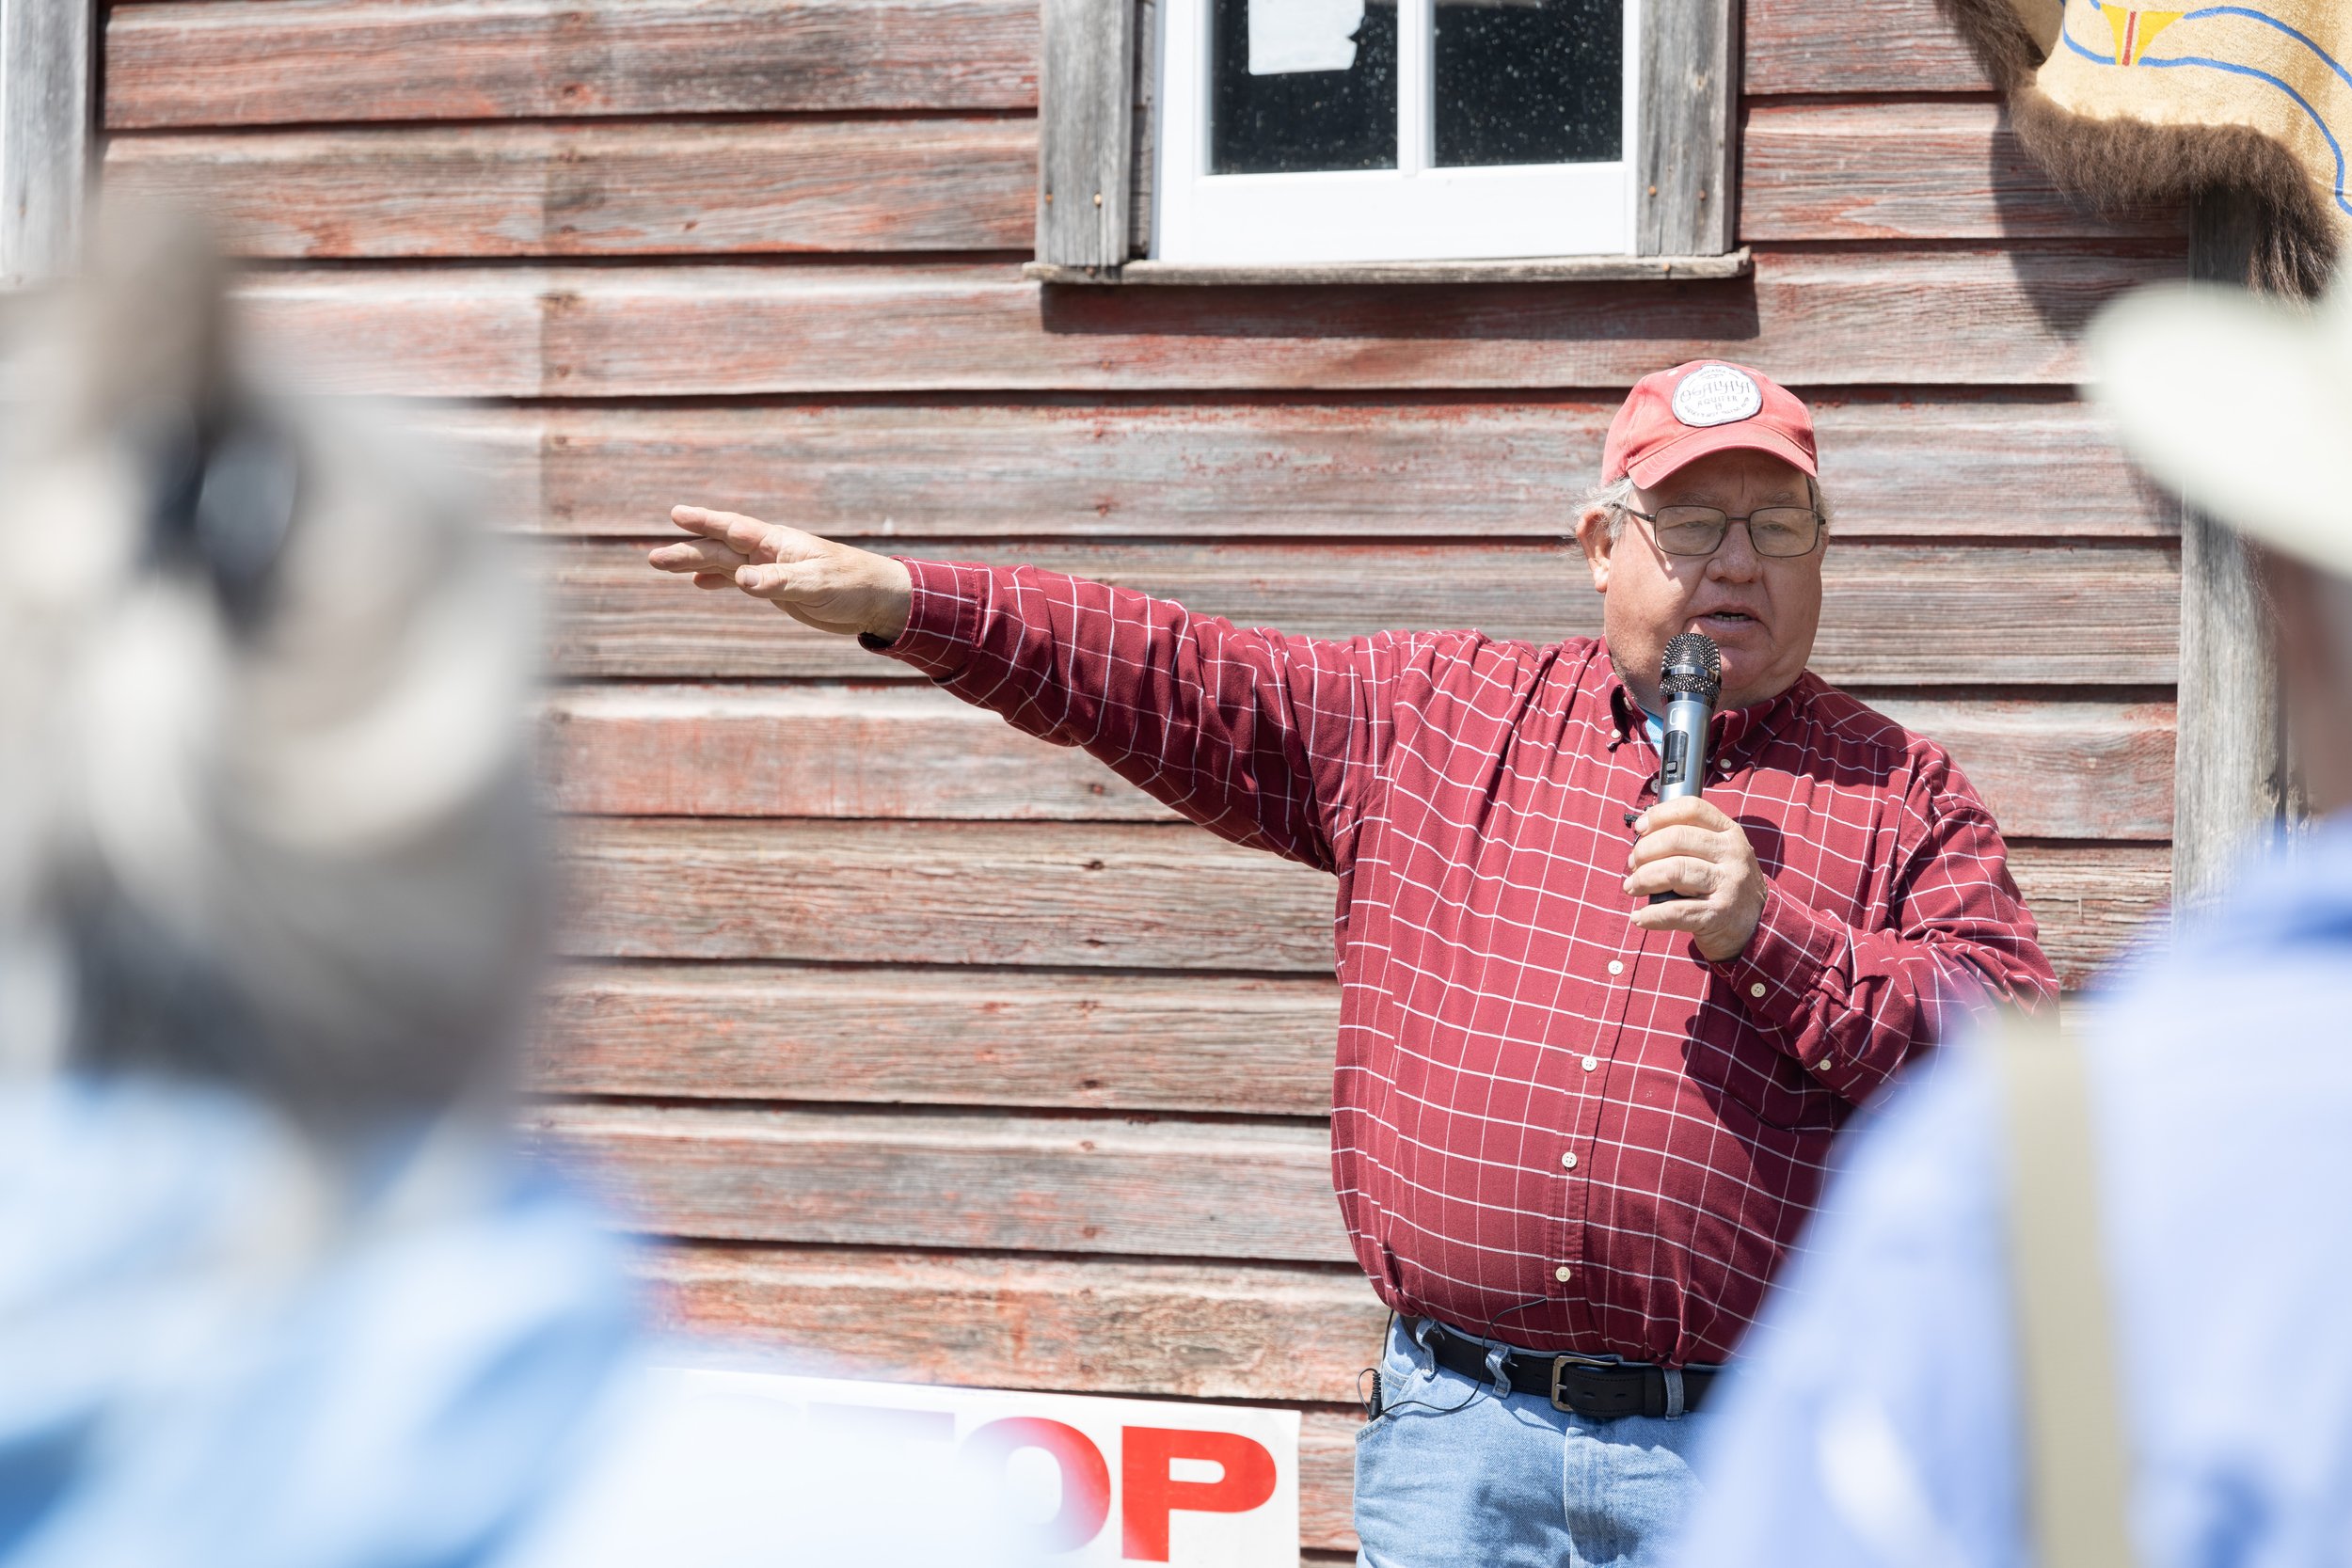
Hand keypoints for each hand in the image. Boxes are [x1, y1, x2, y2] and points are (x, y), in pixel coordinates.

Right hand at [647, 506, 912, 640]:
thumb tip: (741, 581)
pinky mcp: (776, 587)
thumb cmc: (852, 585)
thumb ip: (778, 583)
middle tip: (653, 558)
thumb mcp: (816, 585)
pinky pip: (738, 580)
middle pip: (721, 548)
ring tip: (661, 564)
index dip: (705, 521)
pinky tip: (697, 583)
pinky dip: (717, 580)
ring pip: (724, 563)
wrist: (876, 600)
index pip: (734, 528)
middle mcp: (769, 552)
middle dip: (688, 551)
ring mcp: (771, 568)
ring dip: (695, 565)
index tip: (676, 514)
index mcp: (778, 543)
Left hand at [1623, 796, 1765, 961]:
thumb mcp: (1718, 853)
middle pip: (1677, 839)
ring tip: (1632, 887)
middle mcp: (1732, 854)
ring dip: (1643, 879)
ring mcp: (1728, 884)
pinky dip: (1652, 915)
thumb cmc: (1723, 883)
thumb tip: (1641, 835)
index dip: (1659, 815)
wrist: (1755, 925)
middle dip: (1644, 851)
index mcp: (1729, 833)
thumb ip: (1688, 839)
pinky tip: (1640, 917)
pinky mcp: (1719, 914)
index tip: (1639, 829)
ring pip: (1674, 871)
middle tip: (1633, 865)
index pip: (1692, 809)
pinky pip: (1677, 911)